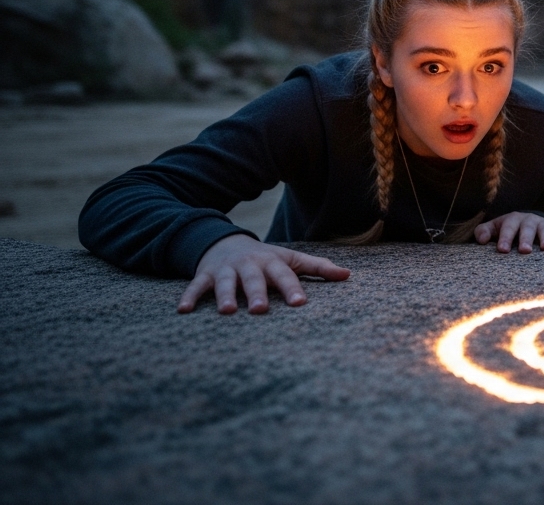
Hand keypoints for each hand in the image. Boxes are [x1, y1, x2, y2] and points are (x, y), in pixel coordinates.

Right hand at [178, 233, 350, 314]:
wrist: (228, 243)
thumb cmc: (267, 259)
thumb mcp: (291, 259)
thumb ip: (318, 267)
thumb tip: (348, 275)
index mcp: (272, 262)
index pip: (285, 275)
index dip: (293, 288)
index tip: (301, 304)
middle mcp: (249, 264)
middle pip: (255, 279)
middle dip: (258, 293)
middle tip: (261, 310)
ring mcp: (226, 270)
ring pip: (226, 282)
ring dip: (226, 295)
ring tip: (228, 312)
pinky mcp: (205, 275)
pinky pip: (196, 286)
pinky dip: (190, 297)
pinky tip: (183, 311)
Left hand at [473, 212, 543, 253]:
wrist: (528, 222)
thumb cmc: (509, 230)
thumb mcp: (495, 228)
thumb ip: (484, 232)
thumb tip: (482, 240)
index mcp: (512, 220)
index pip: (508, 227)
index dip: (505, 238)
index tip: (502, 250)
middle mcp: (529, 221)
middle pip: (527, 228)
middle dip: (526, 238)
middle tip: (524, 251)